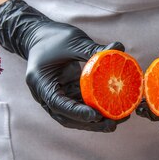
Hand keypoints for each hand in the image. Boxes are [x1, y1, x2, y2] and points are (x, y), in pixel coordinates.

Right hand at [0, 0, 124, 131]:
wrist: (38, 36)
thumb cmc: (53, 36)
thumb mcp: (72, 41)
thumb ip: (93, 49)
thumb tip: (120, 47)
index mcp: (41, 83)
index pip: (58, 104)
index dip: (77, 113)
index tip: (96, 116)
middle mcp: (46, 95)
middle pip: (67, 117)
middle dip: (90, 123)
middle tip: (113, 124)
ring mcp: (57, 96)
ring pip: (75, 116)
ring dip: (96, 121)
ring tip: (119, 119)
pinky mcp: (67, 94)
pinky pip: (81, 106)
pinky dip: (96, 109)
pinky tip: (115, 108)